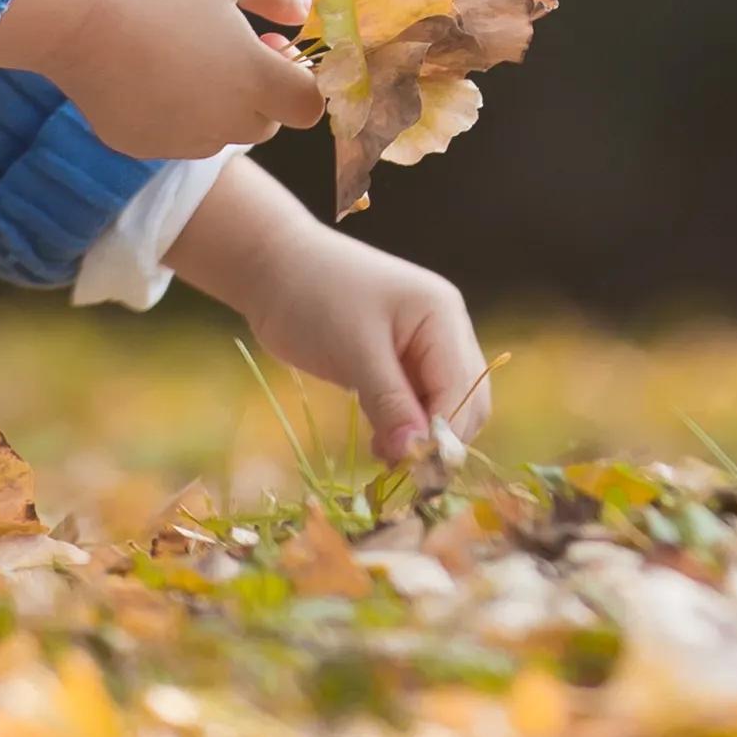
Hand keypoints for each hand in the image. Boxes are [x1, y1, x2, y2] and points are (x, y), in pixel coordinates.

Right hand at [0, 0, 322, 160]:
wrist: (76, 15)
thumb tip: (308, 11)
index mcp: (254, 78)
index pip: (310, 106)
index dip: (304, 79)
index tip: (276, 47)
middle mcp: (223, 121)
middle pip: (268, 122)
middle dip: (263, 90)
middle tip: (234, 46)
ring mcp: (180, 140)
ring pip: (222, 134)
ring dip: (222, 106)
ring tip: (190, 57)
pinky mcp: (142, 145)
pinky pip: (177, 137)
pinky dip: (178, 114)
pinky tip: (152, 74)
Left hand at [164, 163, 491, 463]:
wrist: (271, 265)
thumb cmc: (314, 298)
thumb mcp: (354, 352)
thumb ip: (390, 403)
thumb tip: (415, 454)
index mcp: (442, 316)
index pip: (462, 389)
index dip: (443, 434)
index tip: (411, 471)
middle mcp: (443, 329)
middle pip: (464, 400)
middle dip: (437, 438)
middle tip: (397, 468)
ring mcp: (422, 344)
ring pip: (441, 406)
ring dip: (419, 436)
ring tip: (382, 456)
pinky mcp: (397, 359)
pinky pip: (415, 403)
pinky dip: (403, 427)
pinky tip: (379, 443)